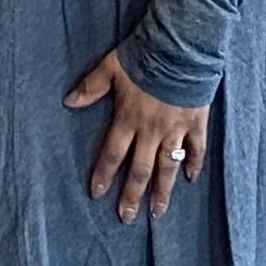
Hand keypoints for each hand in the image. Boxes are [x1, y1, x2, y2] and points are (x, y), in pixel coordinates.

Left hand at [65, 49, 208, 223]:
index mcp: (129, 119)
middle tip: (127, 217)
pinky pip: (197, 149)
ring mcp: (176, 129)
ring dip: (162, 191)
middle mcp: (151, 130)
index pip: (113, 153)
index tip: (98, 194)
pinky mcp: (196, 123)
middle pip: (140, 169)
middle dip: (132, 195)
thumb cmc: (144, 56)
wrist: (181, 48)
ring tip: (157, 213)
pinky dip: (195, 164)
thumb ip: (91, 87)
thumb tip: (68, 102)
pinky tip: (191, 179)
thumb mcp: (110, 68)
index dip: (104, 174)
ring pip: (168, 167)